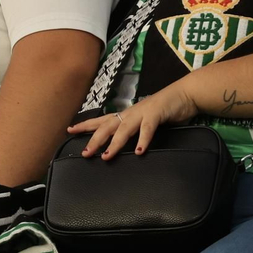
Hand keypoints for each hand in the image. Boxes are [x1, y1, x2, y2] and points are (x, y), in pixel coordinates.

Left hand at [67, 81, 198, 159]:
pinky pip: (148, 128)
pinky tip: (139, 152)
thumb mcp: (142, 121)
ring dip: (114, 143)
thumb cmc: (162, 110)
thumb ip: (132, 131)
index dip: (85, 125)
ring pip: (124, 128)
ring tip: (106, 156)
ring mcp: (142, 113)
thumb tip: (121, 143)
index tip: (69, 130)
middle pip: (107, 126)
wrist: (183, 95)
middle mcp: (129, 113)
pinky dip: (143, 140)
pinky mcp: (156, 114)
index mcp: (125, 115)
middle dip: (94, 140)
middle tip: (85, 153)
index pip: (100, 120)